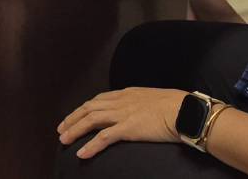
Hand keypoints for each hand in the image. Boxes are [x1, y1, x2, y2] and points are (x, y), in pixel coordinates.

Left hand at [57, 87, 183, 157]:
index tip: (75, 116)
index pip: (98, 99)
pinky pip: (104, 137)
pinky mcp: (128, 128)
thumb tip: (138, 111)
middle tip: (61, 130)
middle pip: (89, 108)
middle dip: (73, 119)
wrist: (185, 110)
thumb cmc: (176, 106)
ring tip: (64, 140)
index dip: (84, 108)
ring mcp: (124, 114)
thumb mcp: (153, 99)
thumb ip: (141, 104)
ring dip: (75, 130)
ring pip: (91, 120)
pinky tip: (82, 154)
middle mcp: (121, 100)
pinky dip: (91, 145)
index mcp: (127, 93)